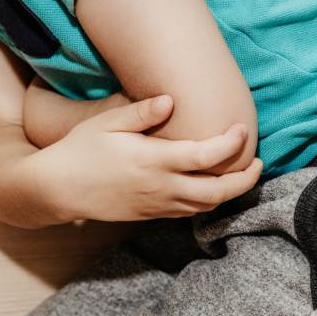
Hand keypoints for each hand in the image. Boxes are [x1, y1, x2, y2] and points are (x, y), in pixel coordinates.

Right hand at [23, 95, 262, 221]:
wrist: (57, 189)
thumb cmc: (81, 150)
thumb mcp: (107, 122)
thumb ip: (141, 112)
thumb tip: (171, 100)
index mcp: (153, 160)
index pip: (206, 156)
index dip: (231, 144)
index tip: (242, 130)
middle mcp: (160, 187)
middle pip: (217, 192)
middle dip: (245, 179)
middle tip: (258, 161)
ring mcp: (156, 205)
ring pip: (206, 206)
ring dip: (230, 193)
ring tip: (242, 174)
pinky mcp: (150, 215)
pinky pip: (188, 212)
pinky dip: (208, 202)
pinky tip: (211, 187)